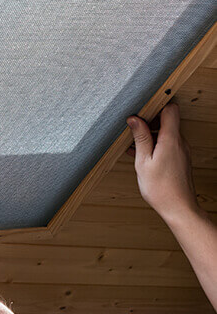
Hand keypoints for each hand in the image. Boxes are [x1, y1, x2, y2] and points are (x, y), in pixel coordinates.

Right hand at [126, 103, 199, 221]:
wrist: (178, 208)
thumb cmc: (160, 188)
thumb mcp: (143, 161)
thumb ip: (140, 138)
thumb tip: (134, 119)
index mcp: (170, 139)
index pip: (170, 109)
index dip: (156, 105)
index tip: (142, 110)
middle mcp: (180, 142)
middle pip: (167, 120)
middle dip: (149, 122)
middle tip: (133, 131)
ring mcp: (181, 150)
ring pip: (166, 133)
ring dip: (150, 135)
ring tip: (135, 146)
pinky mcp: (180, 158)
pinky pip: (168, 144)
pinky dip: (155, 145)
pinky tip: (142, 155)